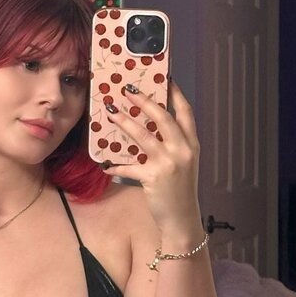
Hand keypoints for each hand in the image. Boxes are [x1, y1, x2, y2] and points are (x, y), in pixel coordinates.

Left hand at [101, 80, 203, 244]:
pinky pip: (129, 167)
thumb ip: (171, 145)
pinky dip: (116, 165)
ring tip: (112, 113)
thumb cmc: (178, 190)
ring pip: (144, 136)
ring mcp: (168, 164)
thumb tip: (147, 128)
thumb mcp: (183, 164)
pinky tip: (104, 163)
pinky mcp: (153, 178)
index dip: (175, 93)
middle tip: (128, 90)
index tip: (165, 77)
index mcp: (191, 144)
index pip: (185, 112)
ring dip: (125, 123)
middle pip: (163, 118)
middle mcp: (182, 150)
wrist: (181, 219)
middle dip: (145, 101)